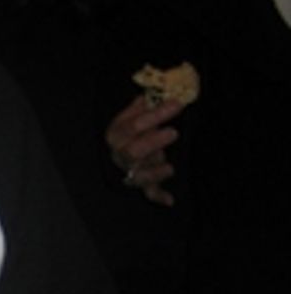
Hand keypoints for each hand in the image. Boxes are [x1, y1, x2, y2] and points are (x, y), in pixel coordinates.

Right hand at [105, 92, 183, 206]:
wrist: (119, 152)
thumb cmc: (130, 131)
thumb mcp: (131, 116)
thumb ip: (141, 106)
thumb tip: (152, 92)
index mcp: (116, 135)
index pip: (133, 125)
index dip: (155, 115)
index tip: (177, 104)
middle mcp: (120, 155)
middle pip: (133, 151)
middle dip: (154, 142)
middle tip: (173, 132)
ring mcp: (130, 170)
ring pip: (140, 175)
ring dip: (155, 171)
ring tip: (169, 167)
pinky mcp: (142, 183)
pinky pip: (149, 192)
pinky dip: (159, 196)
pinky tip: (170, 200)